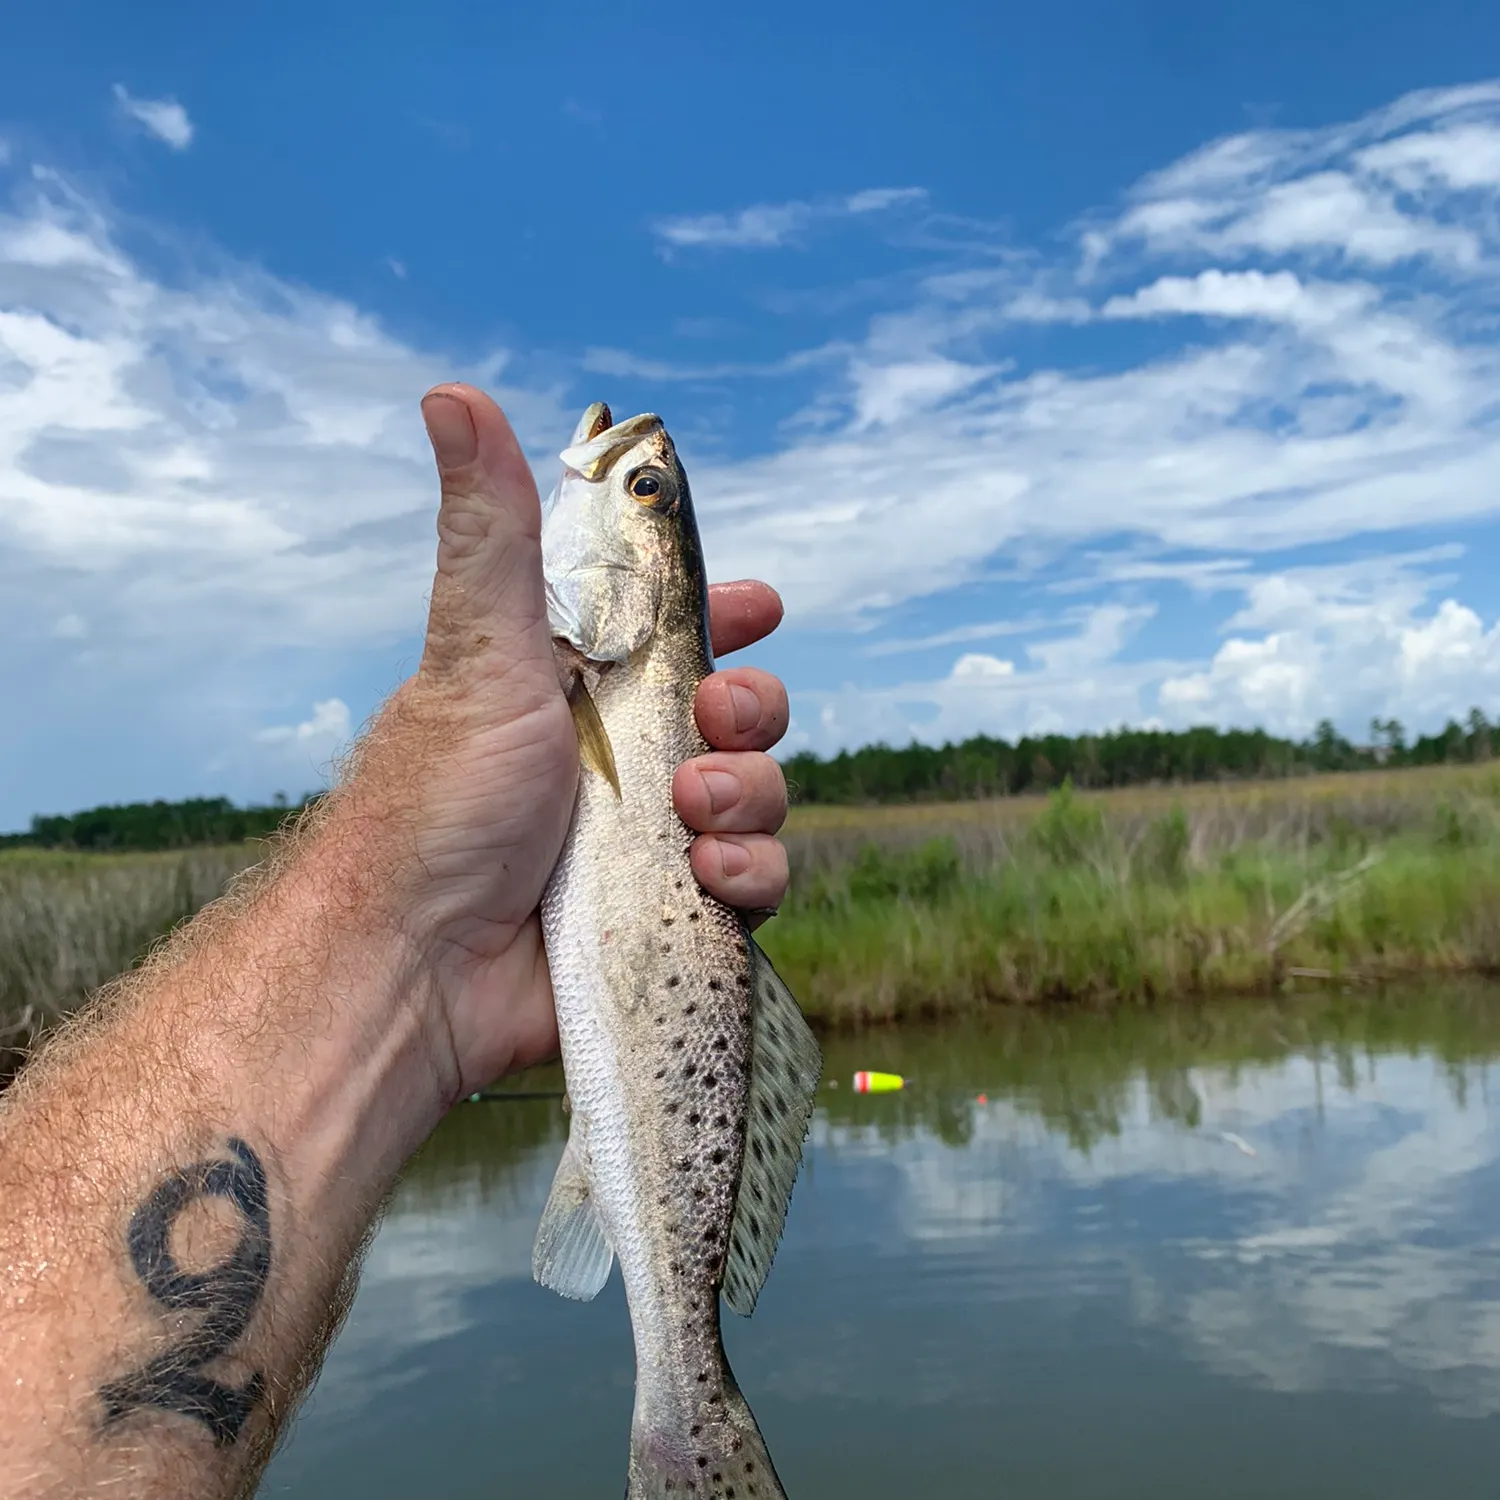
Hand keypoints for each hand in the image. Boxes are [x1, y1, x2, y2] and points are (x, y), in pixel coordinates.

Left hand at [342, 384, 789, 1100]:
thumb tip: (451, 392)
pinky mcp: (671, 917)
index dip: (726, 615)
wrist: (418, 967)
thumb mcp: (478, 651)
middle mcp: (620, 763)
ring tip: (692, 809)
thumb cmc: (436, 803)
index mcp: (579, 691)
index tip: (760, 604)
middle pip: (739, 714)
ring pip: (762, 797)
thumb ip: (494, 531)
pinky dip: (749, 873)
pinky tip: (705, 876)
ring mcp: (648, 843)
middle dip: (751, 709)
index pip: (673, 635)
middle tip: (712, 719)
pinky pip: (756, 881)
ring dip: (752, 793)